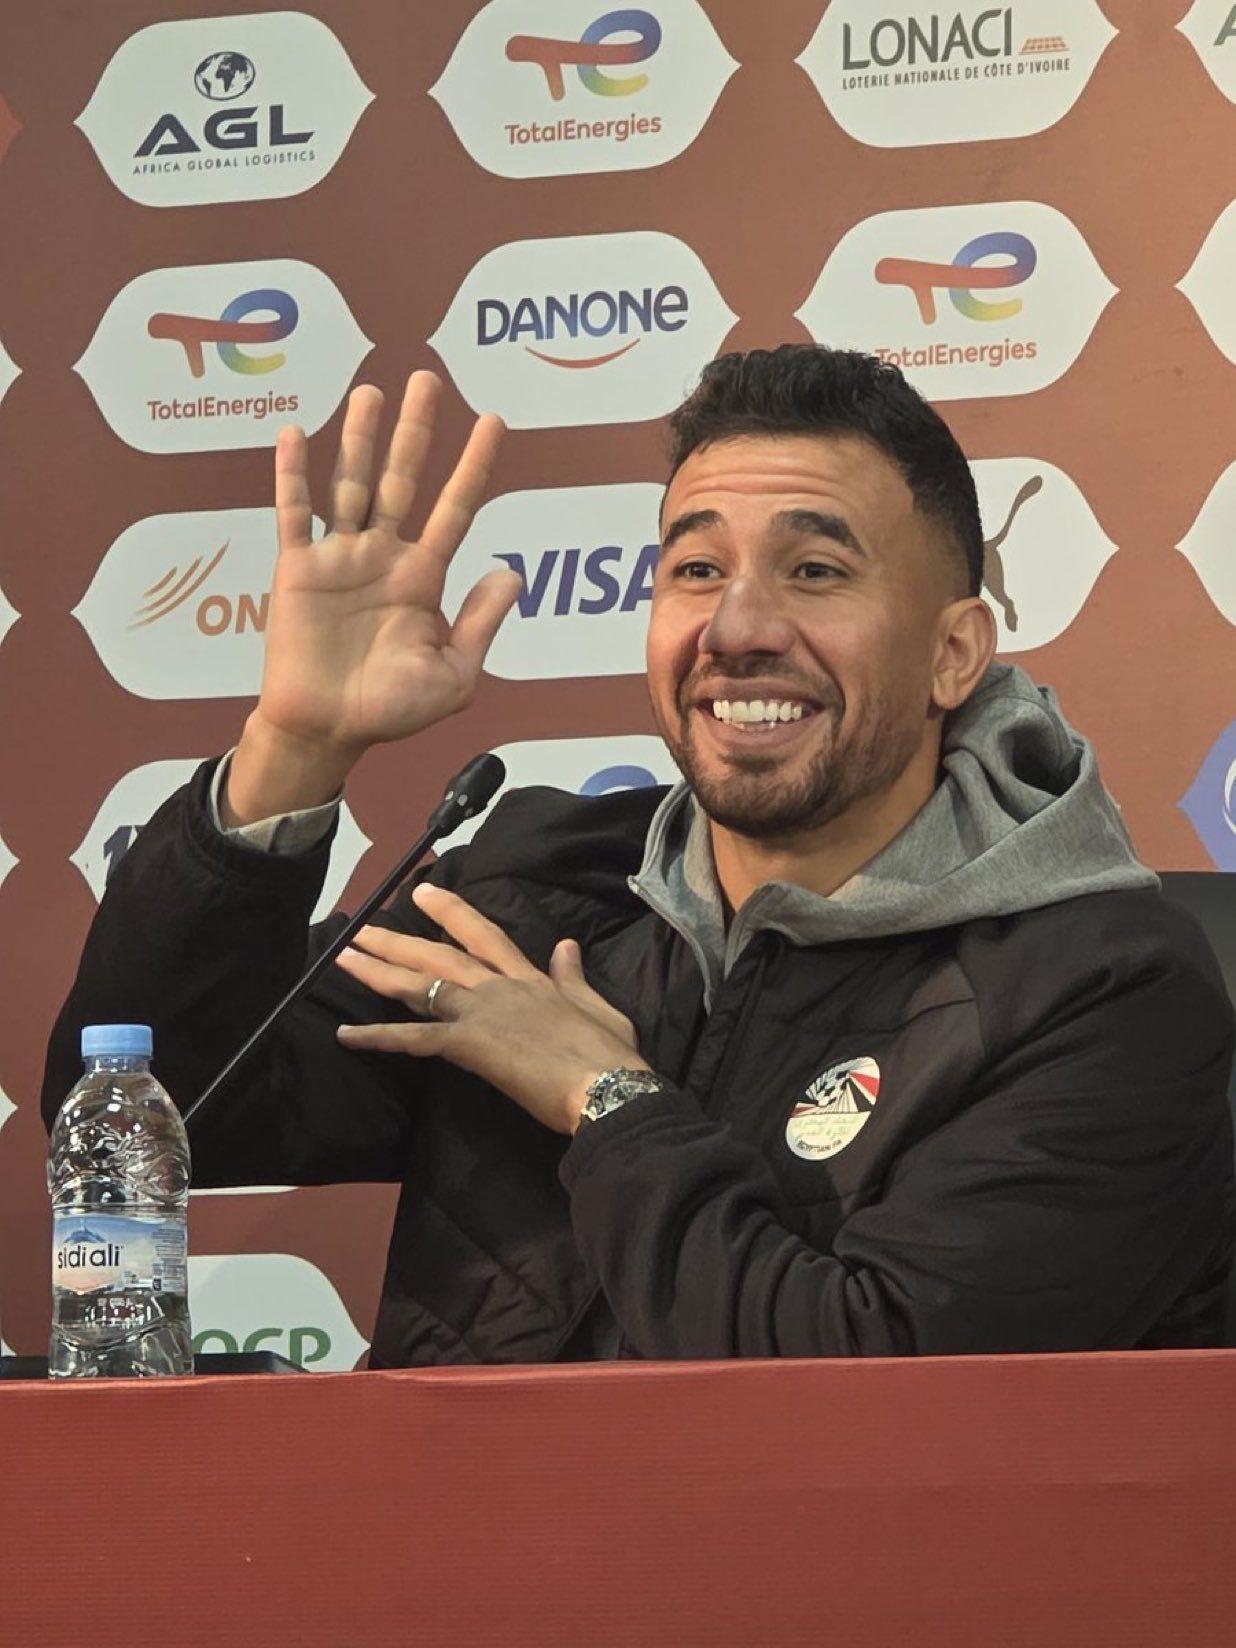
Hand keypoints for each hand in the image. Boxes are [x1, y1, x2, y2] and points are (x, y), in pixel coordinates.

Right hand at [224, 372, 521, 822]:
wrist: (328, 731)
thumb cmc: (391, 710)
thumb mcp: (454, 675)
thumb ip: (480, 622)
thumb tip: (511, 571)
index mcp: (423, 577)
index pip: (454, 509)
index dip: (473, 466)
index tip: (491, 421)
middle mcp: (383, 556)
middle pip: (402, 479)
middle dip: (416, 431)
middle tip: (428, 379)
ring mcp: (340, 558)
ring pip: (351, 484)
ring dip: (359, 438)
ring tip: (371, 392)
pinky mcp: (298, 569)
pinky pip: (294, 514)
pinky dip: (293, 474)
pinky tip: (294, 433)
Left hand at [333, 884, 649, 1133]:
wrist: (609, 1087)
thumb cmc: (609, 1054)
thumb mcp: (597, 1005)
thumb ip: (573, 976)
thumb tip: (566, 944)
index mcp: (529, 978)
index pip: (484, 935)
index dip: (451, 912)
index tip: (421, 893)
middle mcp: (499, 986)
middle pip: (439, 953)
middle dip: (398, 940)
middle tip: (360, 929)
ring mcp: (482, 1012)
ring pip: (420, 985)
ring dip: (378, 972)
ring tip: (344, 960)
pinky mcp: (471, 1045)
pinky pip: (415, 1039)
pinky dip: (379, 1037)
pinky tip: (347, 1035)